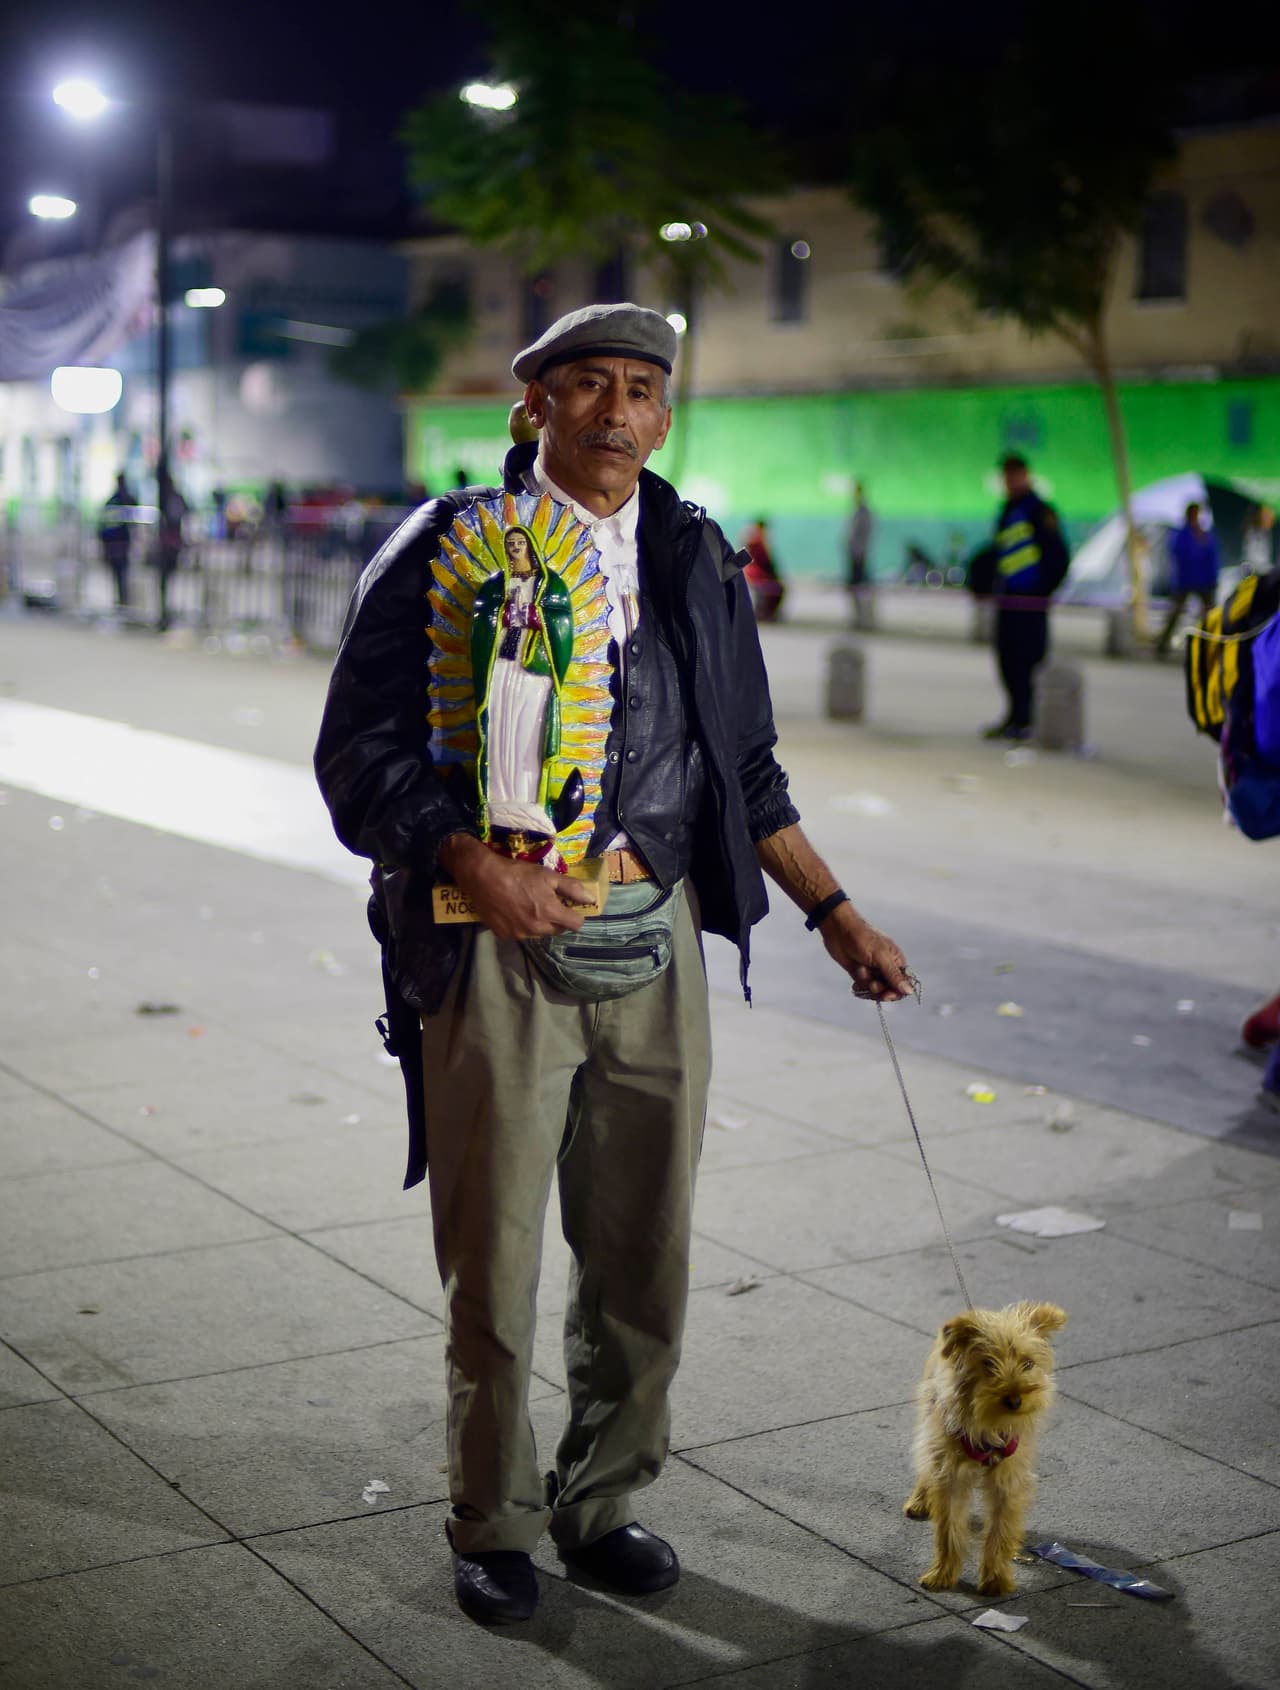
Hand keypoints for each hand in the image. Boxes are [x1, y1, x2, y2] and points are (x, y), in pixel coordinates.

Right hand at [440, 834, 593, 939]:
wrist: (482, 876)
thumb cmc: (517, 873)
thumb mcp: (547, 875)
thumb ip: (572, 888)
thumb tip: (591, 899)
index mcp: (549, 913)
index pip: (575, 924)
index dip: (576, 915)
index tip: (570, 906)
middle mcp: (536, 929)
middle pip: (558, 930)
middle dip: (557, 919)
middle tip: (547, 902)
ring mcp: (519, 934)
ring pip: (539, 933)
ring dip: (539, 923)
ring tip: (528, 905)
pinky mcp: (505, 935)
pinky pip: (521, 934)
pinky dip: (521, 925)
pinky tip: (514, 911)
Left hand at [821, 906, 912, 1002]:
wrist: (837, 930)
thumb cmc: (862, 938)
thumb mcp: (880, 956)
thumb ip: (894, 975)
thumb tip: (910, 991)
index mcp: (897, 961)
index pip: (903, 984)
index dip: (897, 992)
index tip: (887, 995)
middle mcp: (886, 967)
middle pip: (889, 990)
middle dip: (880, 989)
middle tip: (872, 985)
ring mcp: (873, 971)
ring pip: (875, 991)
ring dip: (867, 984)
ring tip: (860, 970)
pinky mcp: (860, 974)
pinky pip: (864, 988)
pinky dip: (859, 987)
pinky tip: (854, 982)